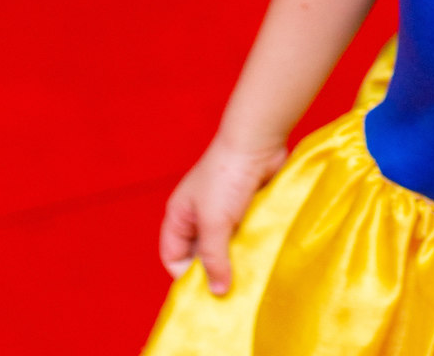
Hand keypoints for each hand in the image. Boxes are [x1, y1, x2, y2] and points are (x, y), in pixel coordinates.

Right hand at [159, 134, 286, 295]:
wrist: (258, 141)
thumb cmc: (227, 177)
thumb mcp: (215, 222)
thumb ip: (213, 258)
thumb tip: (217, 292)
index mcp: (180, 216)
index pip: (174, 257)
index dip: (186, 275)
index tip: (207, 291)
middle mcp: (198, 216)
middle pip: (200, 255)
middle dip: (213, 271)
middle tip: (230, 291)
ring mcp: (222, 212)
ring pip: (224, 247)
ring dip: (235, 259)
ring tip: (247, 277)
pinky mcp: (244, 208)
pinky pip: (243, 236)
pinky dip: (249, 246)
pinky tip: (258, 257)